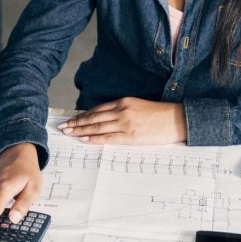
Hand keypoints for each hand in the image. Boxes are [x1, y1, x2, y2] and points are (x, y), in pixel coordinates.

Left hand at [57, 98, 186, 144]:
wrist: (177, 120)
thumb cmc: (159, 114)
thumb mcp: (138, 106)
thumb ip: (122, 110)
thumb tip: (105, 119)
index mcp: (124, 102)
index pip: (97, 109)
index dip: (82, 115)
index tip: (71, 119)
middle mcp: (122, 111)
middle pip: (93, 118)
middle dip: (76, 123)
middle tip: (63, 127)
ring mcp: (126, 123)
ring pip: (97, 127)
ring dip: (80, 130)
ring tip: (68, 133)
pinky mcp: (131, 136)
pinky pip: (108, 138)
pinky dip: (94, 138)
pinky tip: (84, 140)